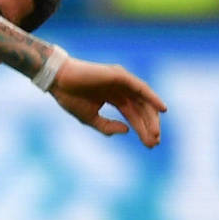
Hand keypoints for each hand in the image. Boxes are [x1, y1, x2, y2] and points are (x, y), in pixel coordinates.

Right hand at [48, 58, 165, 146]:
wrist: (57, 81)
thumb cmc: (70, 97)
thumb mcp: (90, 119)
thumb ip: (107, 126)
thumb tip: (127, 131)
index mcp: (113, 97)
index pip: (132, 115)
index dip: (141, 129)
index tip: (151, 144)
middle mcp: (120, 89)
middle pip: (140, 109)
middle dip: (148, 126)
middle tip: (154, 142)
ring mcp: (121, 81)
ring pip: (143, 100)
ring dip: (151, 117)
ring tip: (156, 133)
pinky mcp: (120, 75)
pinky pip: (140, 88)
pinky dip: (152, 98)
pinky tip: (161, 109)